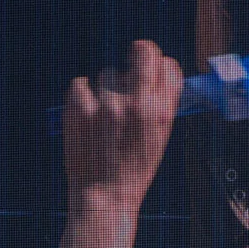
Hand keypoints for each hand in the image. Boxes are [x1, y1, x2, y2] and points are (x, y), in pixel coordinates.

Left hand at [64, 41, 182, 218]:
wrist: (104, 196)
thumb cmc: (133, 170)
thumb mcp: (159, 140)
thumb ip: (161, 107)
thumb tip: (158, 76)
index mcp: (161, 113)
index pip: (168, 66)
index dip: (160, 66)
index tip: (152, 71)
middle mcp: (137, 104)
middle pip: (143, 51)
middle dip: (138, 54)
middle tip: (130, 67)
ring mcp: (107, 103)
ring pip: (108, 73)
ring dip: (106, 89)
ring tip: (104, 117)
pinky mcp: (80, 106)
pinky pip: (81, 84)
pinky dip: (82, 98)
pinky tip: (87, 118)